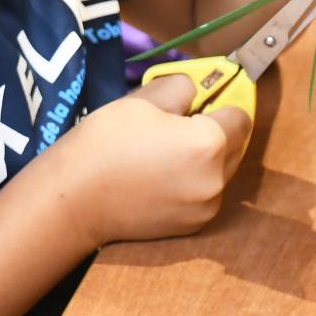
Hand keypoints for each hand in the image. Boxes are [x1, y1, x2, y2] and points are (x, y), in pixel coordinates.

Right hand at [55, 79, 250, 245]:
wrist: (73, 199)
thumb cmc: (105, 142)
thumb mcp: (144, 99)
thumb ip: (182, 88)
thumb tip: (197, 91)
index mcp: (209, 143)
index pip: (241, 116)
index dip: (221, 105)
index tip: (200, 104)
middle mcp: (217, 179)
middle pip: (234, 146)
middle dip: (215, 133)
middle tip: (177, 127)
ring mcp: (205, 208)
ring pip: (221, 172)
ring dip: (206, 160)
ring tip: (164, 154)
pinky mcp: (191, 227)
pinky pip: (205, 195)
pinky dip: (192, 184)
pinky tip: (160, 178)